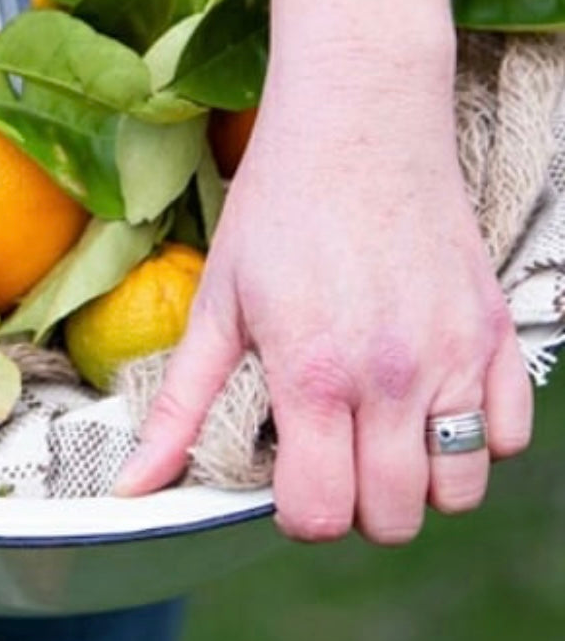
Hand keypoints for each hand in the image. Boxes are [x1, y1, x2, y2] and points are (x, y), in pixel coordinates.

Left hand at [116, 33, 534, 543]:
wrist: (359, 123)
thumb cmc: (277, 211)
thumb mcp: (216, 306)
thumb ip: (179, 407)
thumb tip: (132, 488)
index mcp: (314, 375)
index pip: (321, 514)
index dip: (295, 516)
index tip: (284, 479)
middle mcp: (394, 378)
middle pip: (393, 517)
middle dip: (354, 506)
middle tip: (328, 455)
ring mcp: (456, 357)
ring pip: (458, 491)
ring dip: (416, 482)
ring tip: (377, 435)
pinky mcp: (498, 333)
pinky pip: (509, 437)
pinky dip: (473, 441)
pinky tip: (428, 405)